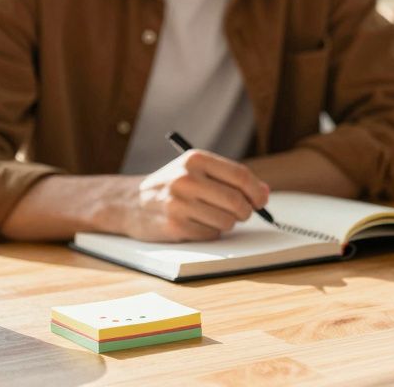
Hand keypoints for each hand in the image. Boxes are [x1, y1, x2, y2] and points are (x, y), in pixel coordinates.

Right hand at [113, 150, 270, 241]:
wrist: (129, 202)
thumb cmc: (171, 185)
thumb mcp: (196, 170)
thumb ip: (230, 178)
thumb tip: (264, 193)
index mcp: (195, 159)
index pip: (240, 176)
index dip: (257, 191)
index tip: (261, 200)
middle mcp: (186, 179)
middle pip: (236, 201)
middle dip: (245, 211)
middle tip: (242, 213)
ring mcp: (179, 204)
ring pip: (227, 221)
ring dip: (227, 223)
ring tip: (211, 215)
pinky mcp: (174, 226)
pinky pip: (211, 234)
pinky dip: (211, 232)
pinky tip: (196, 223)